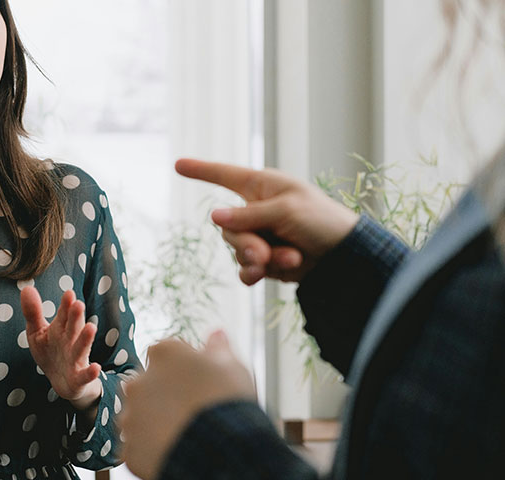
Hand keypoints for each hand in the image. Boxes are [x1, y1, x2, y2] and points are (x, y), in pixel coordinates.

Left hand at [20, 287, 102, 410]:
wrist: (62, 382)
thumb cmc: (50, 352)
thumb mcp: (37, 332)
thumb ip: (33, 312)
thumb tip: (26, 288)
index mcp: (61, 328)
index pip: (64, 314)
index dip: (66, 305)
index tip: (68, 293)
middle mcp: (71, 341)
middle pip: (73, 327)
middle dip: (76, 317)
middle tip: (78, 304)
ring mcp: (76, 359)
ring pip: (81, 348)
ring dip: (86, 339)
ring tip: (91, 327)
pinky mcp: (79, 377)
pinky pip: (85, 375)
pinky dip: (91, 372)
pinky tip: (96, 367)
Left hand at [120, 331, 255, 479]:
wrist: (221, 452)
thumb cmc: (227, 402)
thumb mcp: (231, 366)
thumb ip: (218, 348)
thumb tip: (217, 334)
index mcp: (163, 353)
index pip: (167, 353)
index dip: (185, 368)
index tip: (200, 382)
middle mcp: (138, 380)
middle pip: (149, 384)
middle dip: (165, 394)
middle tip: (192, 410)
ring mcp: (131, 416)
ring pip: (140, 416)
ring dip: (155, 422)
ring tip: (184, 434)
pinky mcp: (129, 449)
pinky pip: (140, 448)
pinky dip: (153, 450)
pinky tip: (176, 452)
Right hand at [175, 158, 358, 283]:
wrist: (343, 256)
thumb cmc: (321, 220)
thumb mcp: (285, 211)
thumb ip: (248, 215)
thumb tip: (213, 216)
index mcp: (261, 186)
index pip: (224, 175)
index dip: (201, 170)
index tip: (178, 164)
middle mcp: (255, 210)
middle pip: (227, 227)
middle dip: (246, 243)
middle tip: (265, 254)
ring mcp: (259, 235)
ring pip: (236, 250)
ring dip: (259, 259)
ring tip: (289, 259)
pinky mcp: (264, 260)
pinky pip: (244, 268)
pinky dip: (256, 273)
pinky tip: (270, 274)